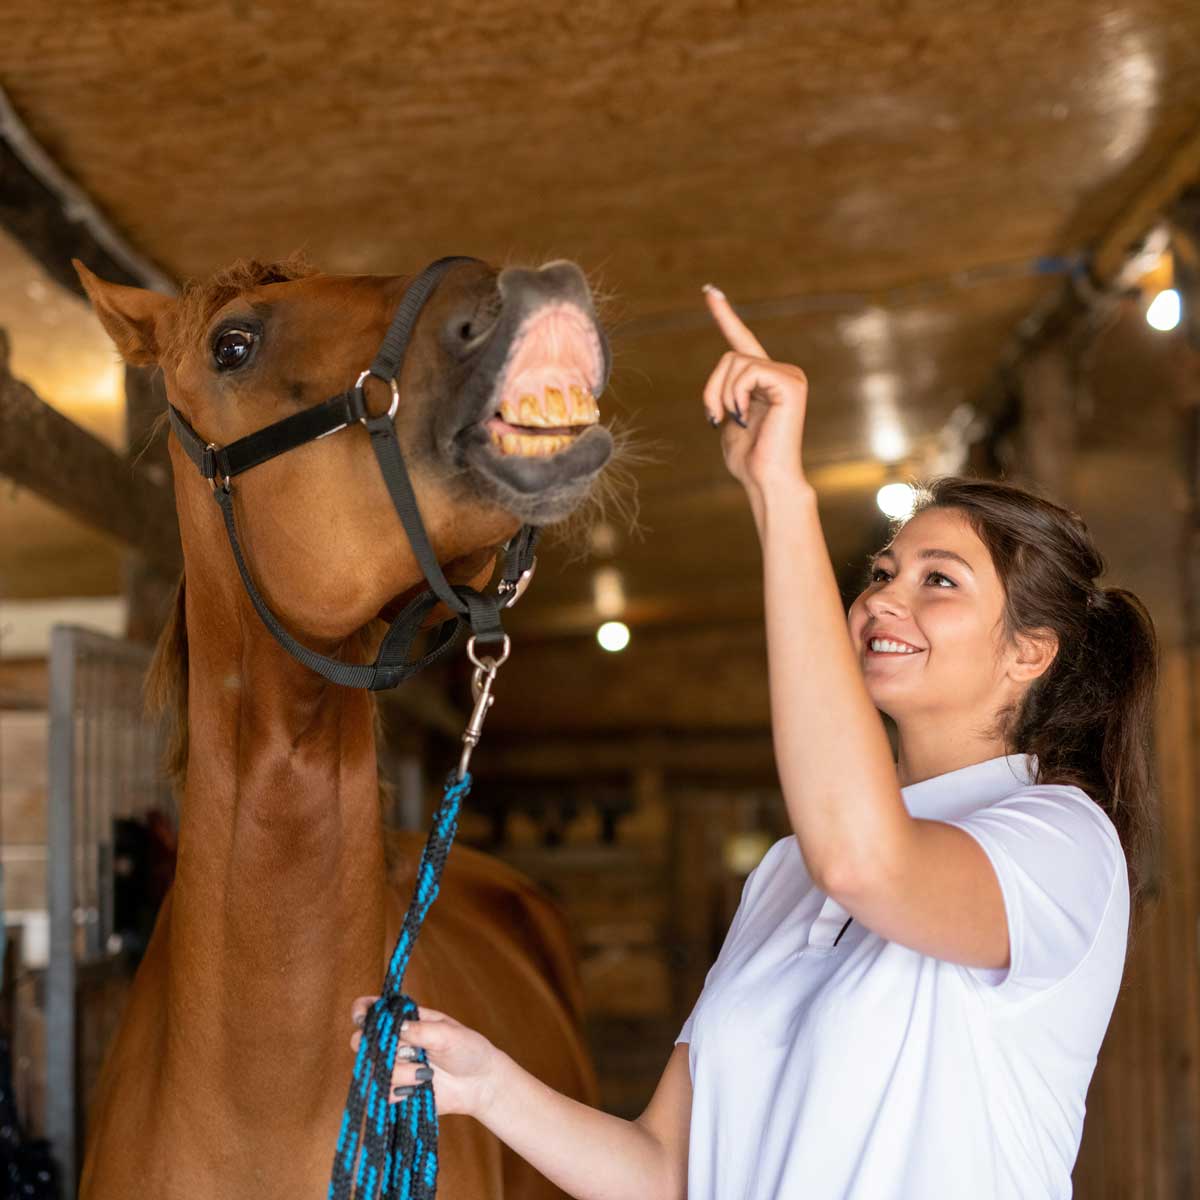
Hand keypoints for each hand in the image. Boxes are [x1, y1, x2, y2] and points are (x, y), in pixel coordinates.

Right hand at [350, 995, 502, 1118]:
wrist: (480, 1085)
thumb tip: (396, 1027)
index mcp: (407, 1019)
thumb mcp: (449, 1035)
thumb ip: (422, 1030)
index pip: (374, 1010)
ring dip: (399, 1073)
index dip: (362, 1012)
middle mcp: (396, 1042)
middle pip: (364, 1042)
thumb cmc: (468, 1050)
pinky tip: (418, 1089)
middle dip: (378, 1049)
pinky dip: (399, 1092)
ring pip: (375, 1070)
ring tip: (425, 1073)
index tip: (362, 1018)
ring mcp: (394, 1067)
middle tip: (404, 1053)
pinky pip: (382, 1093)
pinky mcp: (397, 1091)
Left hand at [701, 285, 809, 498]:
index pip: (742, 341)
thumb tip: (719, 385)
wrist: (765, 479)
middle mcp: (782, 373)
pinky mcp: (790, 383)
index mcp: (766, 381)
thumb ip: (725, 395)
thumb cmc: (748, 459)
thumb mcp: (727, 420)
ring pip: (735, 363)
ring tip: (731, 421)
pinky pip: (748, 372)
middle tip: (714, 418)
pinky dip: (736, 395)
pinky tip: (744, 417)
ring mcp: (789, 376)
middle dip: (712, 388)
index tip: (710, 291)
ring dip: (721, 395)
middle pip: (730, 357)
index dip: (725, 316)